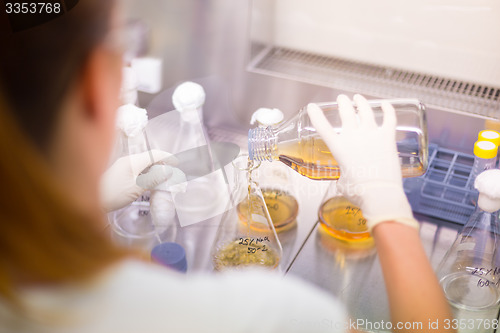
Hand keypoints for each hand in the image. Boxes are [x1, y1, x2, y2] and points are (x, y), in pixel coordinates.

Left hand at [99, 150, 175, 211]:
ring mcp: (122, 166)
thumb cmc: (111, 194)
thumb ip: (153, 179)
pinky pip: (137, 170)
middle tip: (172, 174)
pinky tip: (149, 183)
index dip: (168, 157)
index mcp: (132, 161)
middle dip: (162, 164)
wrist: (86, 201)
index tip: (178, 163)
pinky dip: (146, 174)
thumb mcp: (135, 188)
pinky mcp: (119, 174)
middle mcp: (127, 160)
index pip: (154, 154)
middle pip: (149, 158)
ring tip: (163, 180)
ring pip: (143, 164)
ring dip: (154, 170)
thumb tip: (168, 171)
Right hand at [307, 94, 417, 230]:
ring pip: (365, 110)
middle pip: (346, 111)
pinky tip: (385, 104)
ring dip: (361, 102)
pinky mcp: (388, 137)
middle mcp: (354, 137)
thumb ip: (342, 176)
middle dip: (342, 102)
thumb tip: (345, 178)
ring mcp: (372, 134)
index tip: (312, 107)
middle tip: (341, 99)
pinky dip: (387, 109)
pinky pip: (389, 118)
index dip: (316, 115)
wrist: (380, 193)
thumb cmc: (360, 192)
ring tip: (358, 98)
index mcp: (339, 148)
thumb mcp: (343, 183)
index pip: (322, 126)